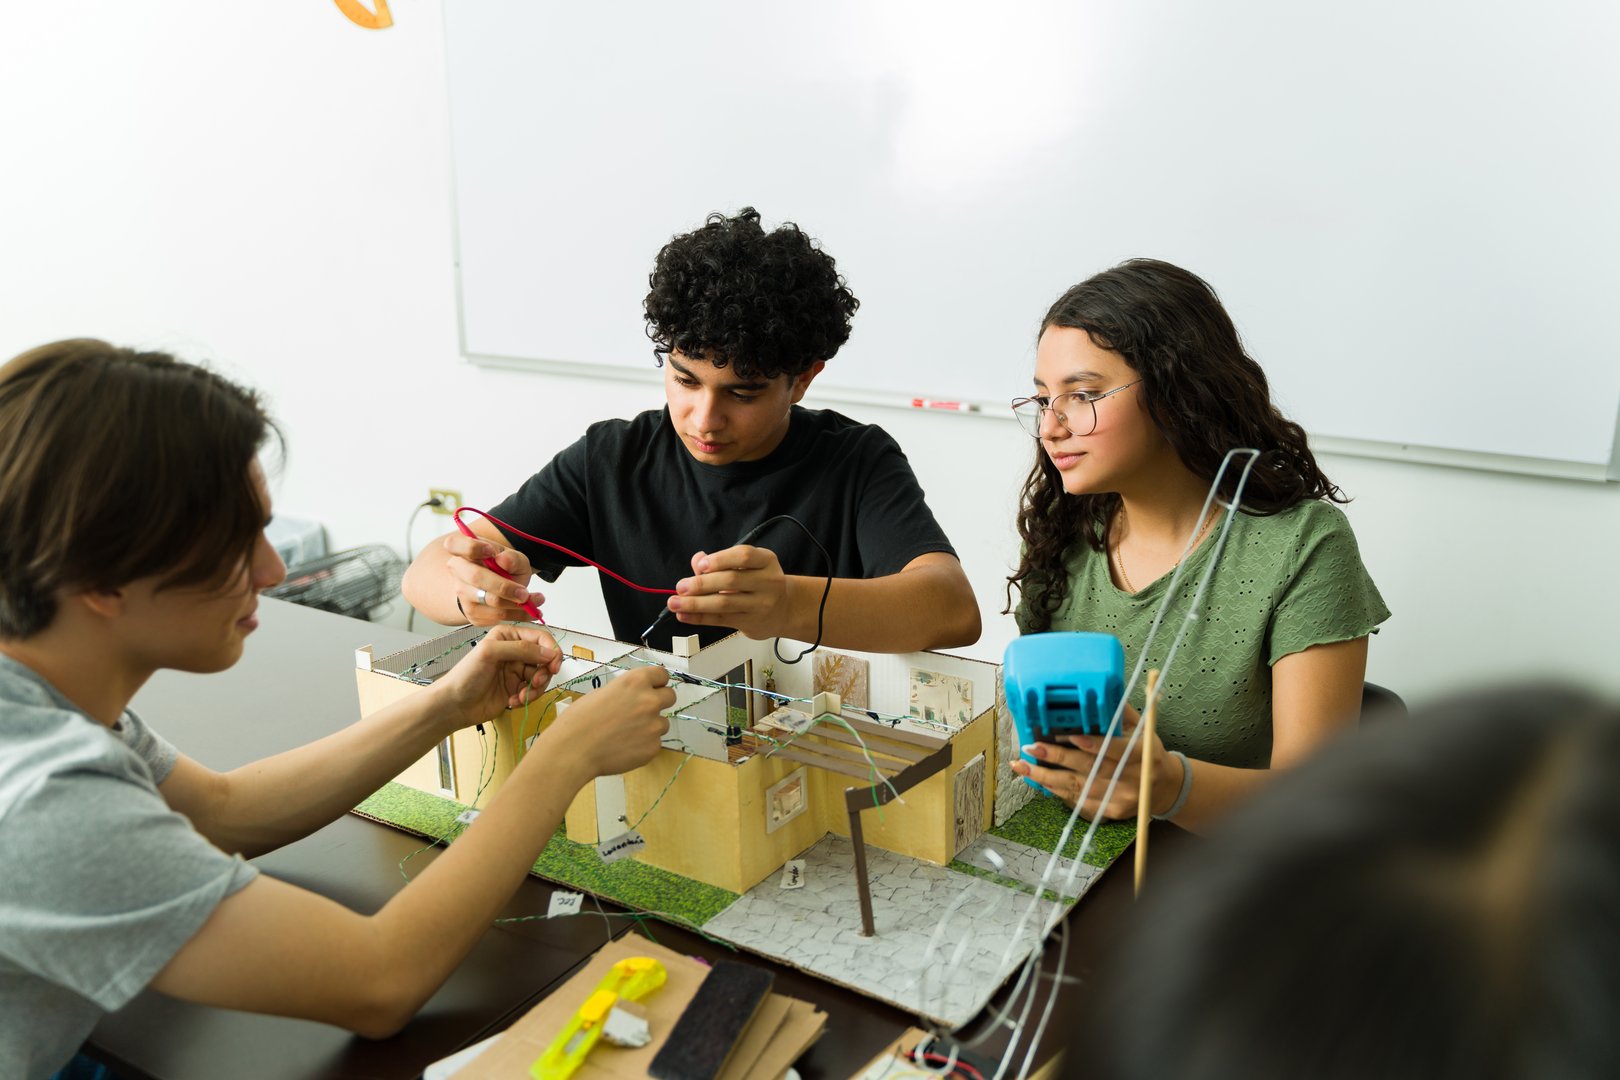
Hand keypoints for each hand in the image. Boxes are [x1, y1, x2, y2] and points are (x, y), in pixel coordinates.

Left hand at [428, 624, 562, 731]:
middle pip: (545, 659)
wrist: (454, 705)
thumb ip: (521, 649)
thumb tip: (548, 652)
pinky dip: (527, 698)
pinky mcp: (516, 688)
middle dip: (544, 673)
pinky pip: (533, 691)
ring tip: (521, 696)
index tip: (554, 665)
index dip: (551, 651)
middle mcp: (515, 652)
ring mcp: (516, 671)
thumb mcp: (490, 653)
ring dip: (535, 689)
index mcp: (508, 636)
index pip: (540, 638)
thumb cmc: (465, 676)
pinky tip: (512, 702)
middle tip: (535, 683)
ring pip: (542, 677)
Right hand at [441, 532, 543, 624]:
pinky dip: (517, 615)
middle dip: (504, 586)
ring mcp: (463, 595)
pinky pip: (496, 617)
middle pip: (475, 577)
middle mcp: (459, 573)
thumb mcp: (514, 557)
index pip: (454, 544)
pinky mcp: (473, 614)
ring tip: (536, 599)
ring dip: (516, 604)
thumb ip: (512, 557)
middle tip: (524, 592)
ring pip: (489, 601)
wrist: (500, 587)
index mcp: (463, 552)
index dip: (471, 547)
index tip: (490, 551)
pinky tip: (529, 610)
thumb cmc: (504, 568)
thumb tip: (503, 560)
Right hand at [548, 666, 674, 777]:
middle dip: (659, 702)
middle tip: (643, 711)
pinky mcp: (653, 747)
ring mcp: (654, 725)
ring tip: (626, 734)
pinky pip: (654, 743)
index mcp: (635, 682)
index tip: (654, 688)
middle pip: (671, 697)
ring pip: (662, 723)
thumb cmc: (579, 720)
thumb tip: (634, 697)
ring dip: (650, 726)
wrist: (573, 751)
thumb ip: (625, 693)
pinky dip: (643, 745)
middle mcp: (649, 701)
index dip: (657, 682)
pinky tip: (624, 747)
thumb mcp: (602, 693)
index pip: (662, 675)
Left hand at [666, 545, 789, 638]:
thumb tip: (697, 559)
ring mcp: (761, 604)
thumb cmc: (761, 583)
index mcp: (766, 561)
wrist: (785, 609)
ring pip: (724, 603)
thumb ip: (721, 561)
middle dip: (701, 584)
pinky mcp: (752, 622)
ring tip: (675, 602)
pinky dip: (700, 617)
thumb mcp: (747, 566)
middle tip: (681, 586)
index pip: (744, 556)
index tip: (700, 565)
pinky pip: (721, 620)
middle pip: (731, 581)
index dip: (720, 559)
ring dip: (695, 603)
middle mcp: (768, 582)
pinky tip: (685, 615)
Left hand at [1009, 703, 1181, 818]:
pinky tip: (1037, 780)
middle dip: (1058, 759)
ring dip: (1047, 778)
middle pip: (1091, 769)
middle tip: (1033, 748)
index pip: (1116, 749)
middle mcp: (1131, 778)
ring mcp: (1120, 797)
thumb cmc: (1148, 752)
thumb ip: (1122, 712)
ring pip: (1079, 788)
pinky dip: (1056, 790)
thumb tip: (1102, 691)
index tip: (1071, 737)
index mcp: (1142, 754)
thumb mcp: (1143, 728)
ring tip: (1022, 766)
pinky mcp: (1110, 811)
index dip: (1093, 745)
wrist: (1163, 788)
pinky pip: (1079, 801)